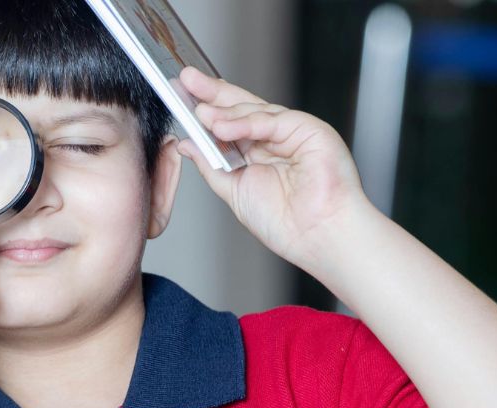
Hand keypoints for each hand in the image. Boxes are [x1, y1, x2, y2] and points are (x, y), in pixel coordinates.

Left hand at [177, 67, 376, 267]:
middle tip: (185, 81)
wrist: (317, 236)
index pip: (228, 122)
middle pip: (239, 107)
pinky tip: (223, 127)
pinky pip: (272, 120)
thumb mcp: (233, 189)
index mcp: (257, 152)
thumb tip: (187, 144)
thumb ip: (211, 164)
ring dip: (224, 112)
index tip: (180, 95)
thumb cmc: (284, 222)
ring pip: (253, 111)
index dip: (205, 107)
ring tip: (201, 114)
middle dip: (211, 93)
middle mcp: (274, 139)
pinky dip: (246, 122)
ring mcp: (292, 132)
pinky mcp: (308, 129)